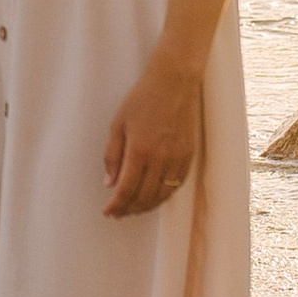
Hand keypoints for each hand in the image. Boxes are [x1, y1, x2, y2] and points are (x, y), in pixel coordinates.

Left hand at [104, 54, 201, 216]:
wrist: (173, 83)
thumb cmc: (141, 100)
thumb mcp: (117, 124)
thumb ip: (112, 156)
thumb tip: (109, 184)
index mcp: (139, 150)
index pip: (126, 189)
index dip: (116, 205)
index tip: (108, 212)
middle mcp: (161, 158)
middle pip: (144, 196)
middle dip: (129, 209)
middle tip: (118, 213)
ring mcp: (178, 158)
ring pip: (162, 195)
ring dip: (146, 206)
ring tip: (133, 209)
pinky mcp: (189, 156)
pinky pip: (176, 185)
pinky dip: (164, 196)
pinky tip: (154, 197)